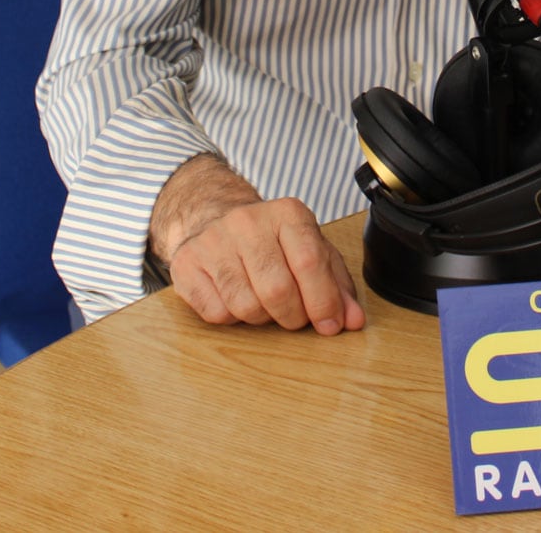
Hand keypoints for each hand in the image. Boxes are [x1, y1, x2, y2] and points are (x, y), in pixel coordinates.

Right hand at [150, 156, 366, 334]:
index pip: (310, 262)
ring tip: (265, 305)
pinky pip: (216, 312)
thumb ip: (337, 285)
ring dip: (262, 318)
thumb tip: (353, 320)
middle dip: (293, 316)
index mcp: (287, 213)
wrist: (215, 218)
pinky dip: (232, 319)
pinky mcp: (187, 262)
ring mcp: (213, 240)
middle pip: (277, 289)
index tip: (331, 325)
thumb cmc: (273, 243)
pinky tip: (236, 300)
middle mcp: (248, 221)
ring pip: (245, 305)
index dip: (323, 301)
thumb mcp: (312, 252)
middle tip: (295, 318)